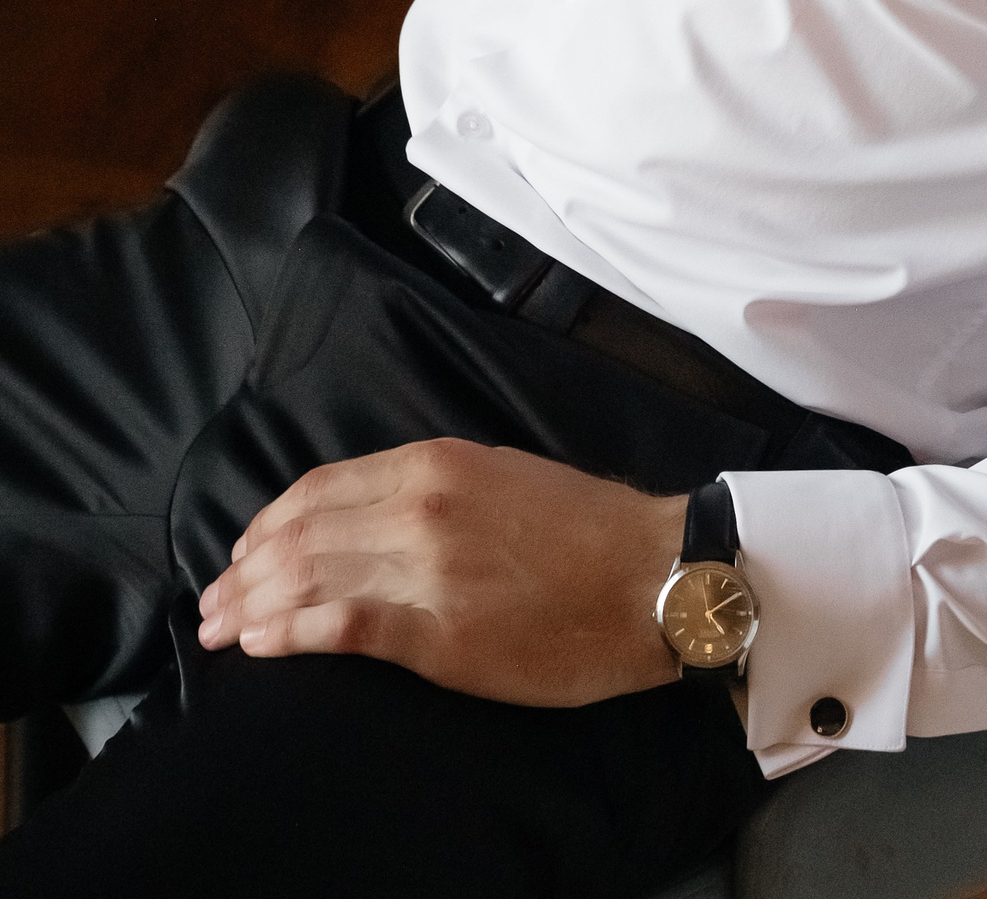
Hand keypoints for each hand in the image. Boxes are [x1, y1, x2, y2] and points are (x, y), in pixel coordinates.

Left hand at [196, 438, 686, 706]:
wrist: (652, 576)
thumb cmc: (587, 529)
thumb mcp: (503, 476)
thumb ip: (435, 487)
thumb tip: (372, 512)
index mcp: (436, 464)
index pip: (319, 489)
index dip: (267, 522)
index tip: (241, 550)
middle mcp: (420, 507)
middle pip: (301, 535)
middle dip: (243, 570)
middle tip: (211, 602)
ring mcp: (427, 570)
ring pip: (309, 579)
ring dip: (252, 605)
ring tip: (221, 630)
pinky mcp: (439, 632)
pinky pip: (343, 627)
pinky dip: (292, 633)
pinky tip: (263, 646)